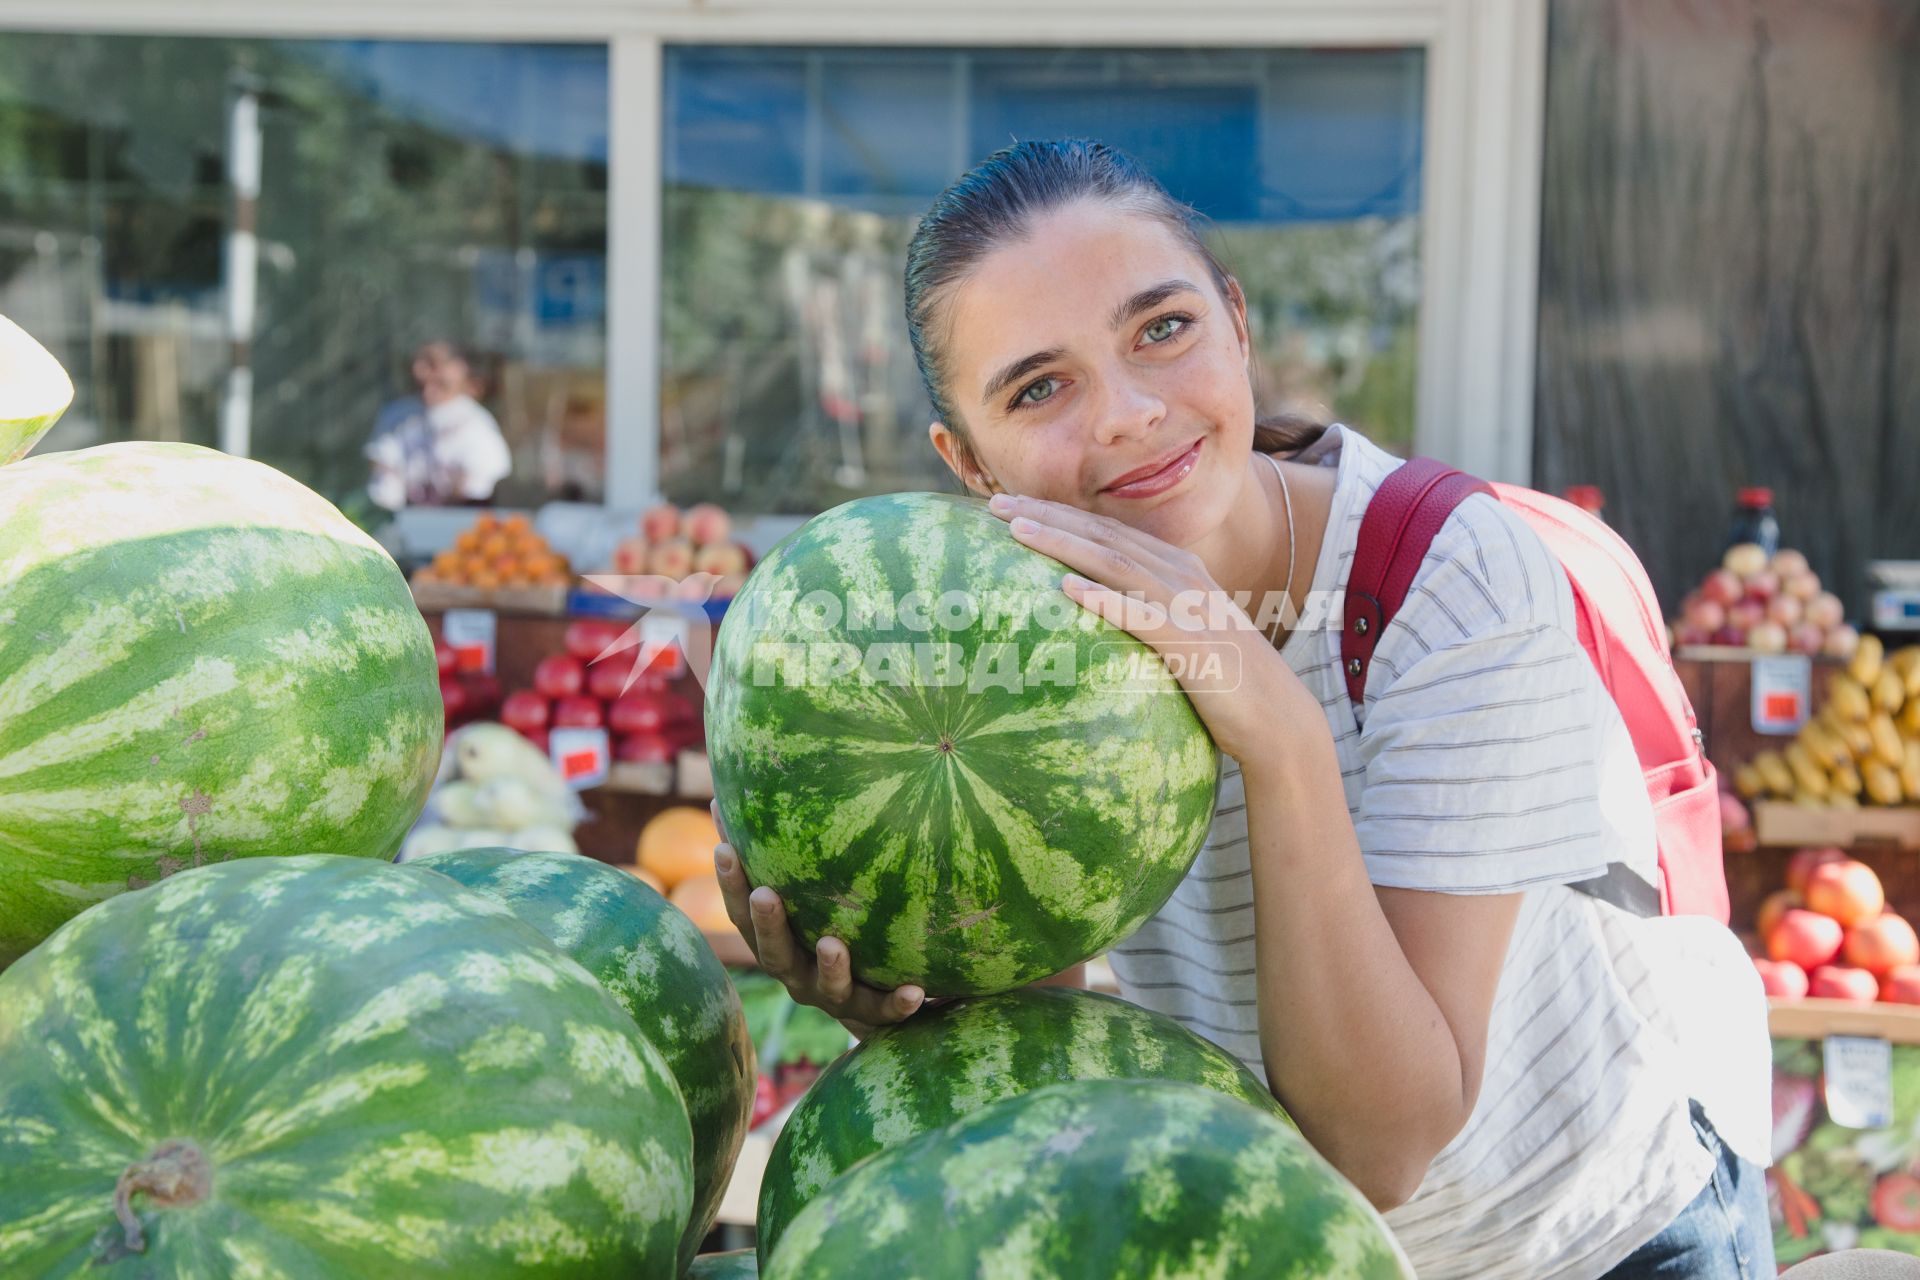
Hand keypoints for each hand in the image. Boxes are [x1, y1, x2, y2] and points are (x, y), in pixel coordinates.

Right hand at [710, 801, 925, 1038]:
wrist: (874, 1005)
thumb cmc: (833, 931)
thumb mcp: (807, 898)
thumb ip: (786, 854)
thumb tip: (750, 789)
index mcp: (776, 943)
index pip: (743, 913)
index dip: (731, 883)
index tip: (725, 848)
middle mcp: (797, 973)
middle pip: (774, 953)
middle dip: (768, 924)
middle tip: (766, 894)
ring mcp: (832, 997)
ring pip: (826, 987)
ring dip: (830, 967)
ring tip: (834, 944)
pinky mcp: (870, 1014)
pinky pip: (883, 1011)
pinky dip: (896, 1002)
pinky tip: (917, 989)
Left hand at [986, 492, 1297, 761]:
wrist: (1277, 719)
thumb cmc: (1221, 681)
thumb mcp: (1178, 634)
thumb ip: (1140, 614)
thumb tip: (1087, 610)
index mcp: (1176, 569)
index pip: (1107, 531)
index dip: (1058, 512)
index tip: (1009, 503)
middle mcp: (1181, 577)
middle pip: (1104, 535)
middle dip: (1049, 515)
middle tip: (994, 503)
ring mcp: (1188, 608)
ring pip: (1116, 564)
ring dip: (1065, 544)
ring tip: (1018, 532)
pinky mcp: (1192, 646)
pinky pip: (1142, 617)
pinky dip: (1105, 600)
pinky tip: (1067, 590)